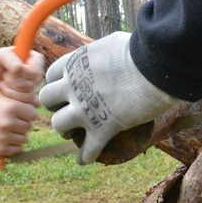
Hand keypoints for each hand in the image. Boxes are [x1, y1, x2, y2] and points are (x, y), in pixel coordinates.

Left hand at [0, 48, 44, 104]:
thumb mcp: (1, 55)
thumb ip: (13, 61)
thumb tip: (21, 71)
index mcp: (34, 58)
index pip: (35, 72)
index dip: (21, 74)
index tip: (9, 70)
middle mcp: (35, 72)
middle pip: (32, 85)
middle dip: (13, 82)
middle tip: (3, 76)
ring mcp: (32, 85)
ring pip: (28, 95)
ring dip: (10, 91)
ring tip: (1, 84)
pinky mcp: (26, 97)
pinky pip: (26, 104)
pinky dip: (12, 99)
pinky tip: (3, 93)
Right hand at [0, 92, 37, 155]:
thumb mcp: (1, 96)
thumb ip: (20, 97)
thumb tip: (39, 102)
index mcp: (11, 107)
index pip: (33, 114)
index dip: (26, 113)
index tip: (18, 113)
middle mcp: (8, 122)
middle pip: (29, 127)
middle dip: (22, 124)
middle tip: (9, 122)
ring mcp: (4, 137)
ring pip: (24, 139)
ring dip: (18, 135)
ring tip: (5, 130)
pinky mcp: (0, 149)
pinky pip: (17, 149)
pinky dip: (12, 145)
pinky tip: (3, 138)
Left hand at [39, 32, 180, 164]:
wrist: (155, 69)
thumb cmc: (139, 51)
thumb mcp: (111, 44)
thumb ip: (100, 54)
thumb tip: (106, 54)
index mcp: (74, 64)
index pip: (51, 75)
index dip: (56, 82)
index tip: (64, 88)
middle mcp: (72, 87)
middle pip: (47, 99)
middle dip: (54, 105)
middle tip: (66, 108)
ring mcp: (84, 110)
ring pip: (58, 125)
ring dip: (63, 130)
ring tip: (71, 133)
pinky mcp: (101, 129)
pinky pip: (87, 150)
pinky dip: (85, 156)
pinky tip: (85, 159)